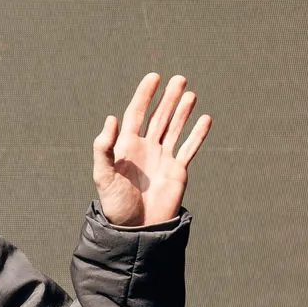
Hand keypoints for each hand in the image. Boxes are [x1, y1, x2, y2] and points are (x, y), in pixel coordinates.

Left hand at [92, 74, 209, 228]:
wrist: (135, 228)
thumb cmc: (115, 204)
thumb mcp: (103, 175)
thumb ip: (104, 147)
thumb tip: (112, 118)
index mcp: (127, 146)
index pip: (136, 113)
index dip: (144, 95)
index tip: (153, 77)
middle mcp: (146, 148)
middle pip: (159, 117)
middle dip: (168, 98)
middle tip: (178, 78)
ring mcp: (163, 158)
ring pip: (175, 128)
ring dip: (182, 111)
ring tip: (190, 93)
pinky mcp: (177, 171)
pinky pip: (189, 148)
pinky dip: (197, 134)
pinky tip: (205, 119)